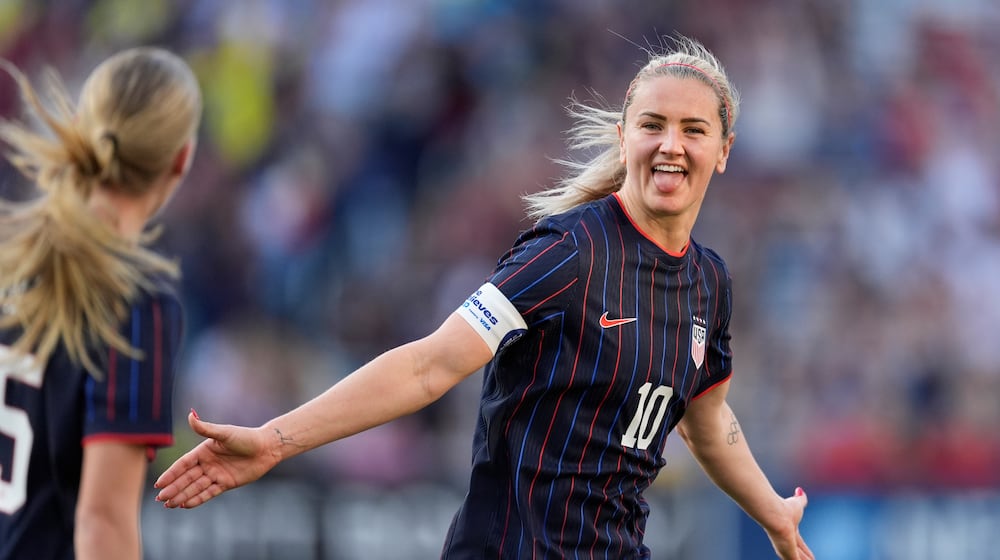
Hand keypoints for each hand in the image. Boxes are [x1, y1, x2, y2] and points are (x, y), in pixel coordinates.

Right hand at [154, 410, 277, 508]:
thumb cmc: (246, 437)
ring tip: (169, 505)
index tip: (158, 484)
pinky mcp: (226, 483)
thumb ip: (205, 428)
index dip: (171, 474)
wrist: (266, 448)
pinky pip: (209, 493)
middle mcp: (208, 463)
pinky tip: (185, 505)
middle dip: (173, 488)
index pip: (183, 465)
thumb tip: (190, 414)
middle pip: (187, 478)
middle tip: (160, 499)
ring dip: (182, 496)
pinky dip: (197, 499)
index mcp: (204, 451)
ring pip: (195, 487)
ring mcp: (216, 474)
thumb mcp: (224, 433)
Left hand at [767, 487, 813, 559]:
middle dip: (807, 559)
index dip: (806, 551)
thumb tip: (800, 490)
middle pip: (800, 556)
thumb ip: (800, 499)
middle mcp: (786, 544)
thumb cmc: (785, 508)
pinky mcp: (790, 556)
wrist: (776, 514)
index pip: (800, 546)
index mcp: (789, 534)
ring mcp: (787, 551)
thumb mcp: (797, 504)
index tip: (812, 557)